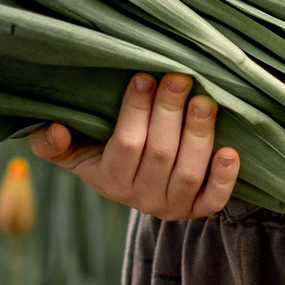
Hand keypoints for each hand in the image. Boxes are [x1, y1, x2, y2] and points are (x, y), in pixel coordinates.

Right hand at [29, 72, 238, 219]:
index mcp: (109, 180)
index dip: (136, 110)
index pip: (126, 144)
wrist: (136, 181)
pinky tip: (231, 151)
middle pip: (160, 154)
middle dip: (170, 112)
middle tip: (179, 77)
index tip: (145, 75)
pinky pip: (213, 201)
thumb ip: (54, 142)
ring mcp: (171, 206)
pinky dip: (224, 178)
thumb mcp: (73, 148)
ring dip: (199, 135)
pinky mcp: (197, 209)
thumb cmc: (103, 150)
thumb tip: (54, 130)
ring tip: (204, 101)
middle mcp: (140, 198)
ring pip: (188, 173)